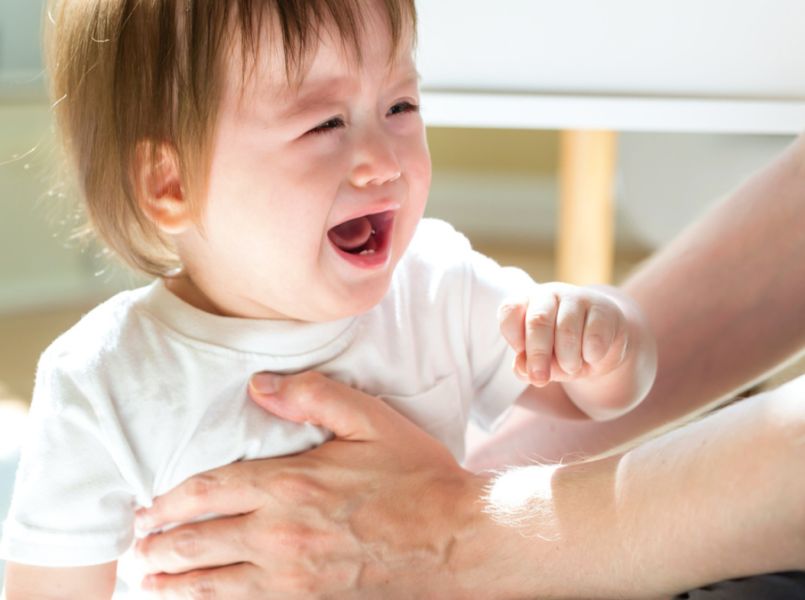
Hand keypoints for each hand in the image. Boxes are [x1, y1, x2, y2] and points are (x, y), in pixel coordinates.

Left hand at [134, 372, 488, 598]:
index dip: (168, 502)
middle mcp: (281, 535)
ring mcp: (293, 577)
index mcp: (291, 485)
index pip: (209, 492)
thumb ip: (313, 397)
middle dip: (158, 547)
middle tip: (134, 549)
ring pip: (213, 584)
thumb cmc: (416, 477)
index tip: (144, 508)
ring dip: (173, 583)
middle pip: (199, 543)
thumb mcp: (371, 420)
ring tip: (147, 581)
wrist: (456, 540)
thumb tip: (258, 385)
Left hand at [498, 282, 630, 386]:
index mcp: (526, 303)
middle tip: (540, 378)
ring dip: (567, 360)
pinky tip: (591, 356)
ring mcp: (577, 297)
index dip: (513, 335)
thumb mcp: (540, 363)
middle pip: (538, 320)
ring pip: (567, 331)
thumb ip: (525, 366)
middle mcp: (549, 294)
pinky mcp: (603, 309)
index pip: (510, 310)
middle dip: (537, 354)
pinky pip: (594, 338)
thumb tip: (522, 367)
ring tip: (571, 366)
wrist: (601, 346)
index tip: (520, 353)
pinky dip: (591, 356)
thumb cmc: (561, 352)